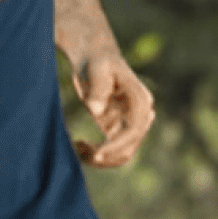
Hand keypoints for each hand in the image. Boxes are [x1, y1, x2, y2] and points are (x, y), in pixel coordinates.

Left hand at [70, 45, 154, 167]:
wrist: (94, 59)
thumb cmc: (96, 60)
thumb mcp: (97, 68)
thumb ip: (98, 88)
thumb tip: (97, 111)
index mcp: (140, 99)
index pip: (134, 130)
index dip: (116, 145)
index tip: (95, 152)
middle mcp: (140, 115)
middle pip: (129, 148)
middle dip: (106, 155)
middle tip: (79, 148)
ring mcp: (129, 124)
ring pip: (122, 155)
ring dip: (101, 159)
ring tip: (77, 147)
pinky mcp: (118, 130)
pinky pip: (112, 152)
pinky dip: (96, 155)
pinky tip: (78, 144)